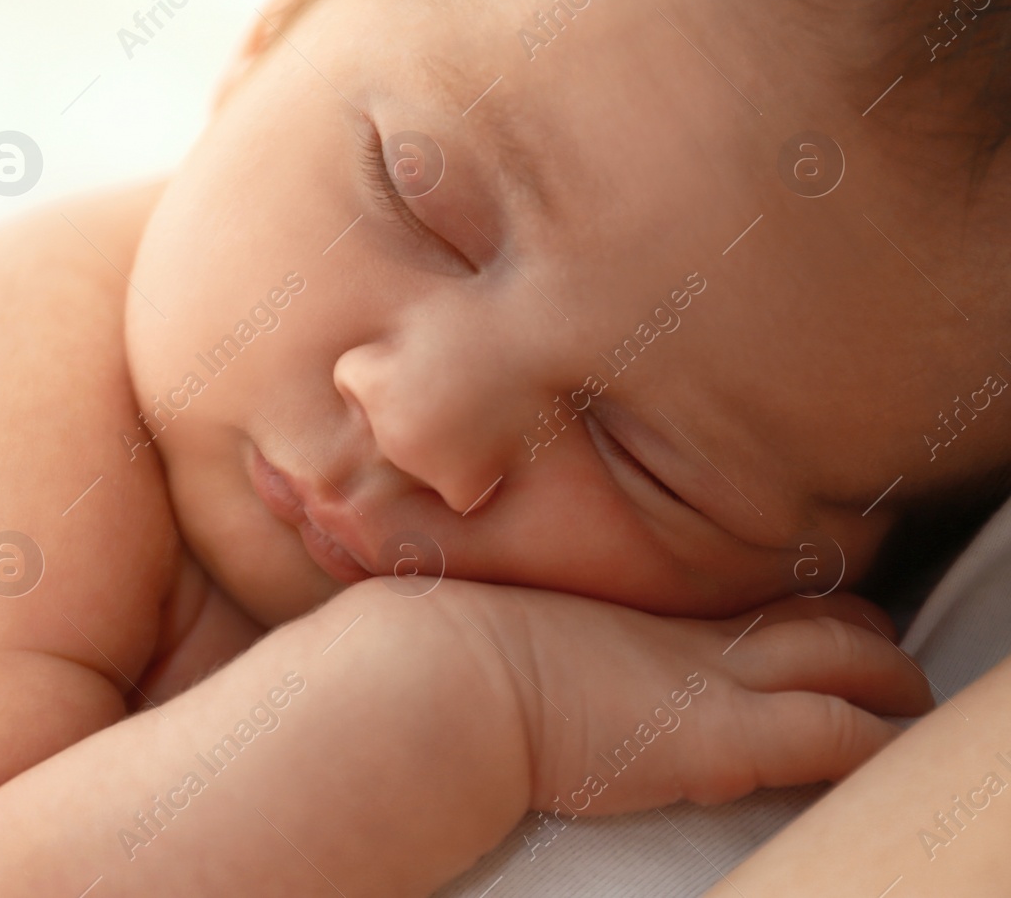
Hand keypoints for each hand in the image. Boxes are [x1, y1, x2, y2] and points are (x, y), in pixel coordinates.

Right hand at [469, 587, 935, 817]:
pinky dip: (874, 740)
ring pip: (843, 658)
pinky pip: (833, 733)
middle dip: (855, 631)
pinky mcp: (720, 738)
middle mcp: (682, 636)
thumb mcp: (485, 628)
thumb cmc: (438, 657)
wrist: (440, 679)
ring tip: (907, 700)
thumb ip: (507, 629)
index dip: (787, 604)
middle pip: (804, 611)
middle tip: (874, 651)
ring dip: (888, 681)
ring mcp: (706, 680)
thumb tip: (448, 625)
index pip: (740, 596)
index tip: (804, 614)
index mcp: (633, 615)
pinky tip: (887, 748)